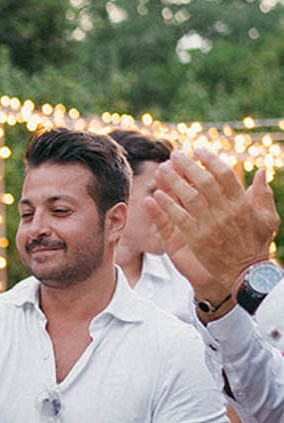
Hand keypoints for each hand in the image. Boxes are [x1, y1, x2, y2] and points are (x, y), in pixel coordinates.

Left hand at [149, 149, 278, 295]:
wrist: (246, 273)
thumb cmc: (258, 243)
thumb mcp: (267, 217)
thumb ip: (263, 193)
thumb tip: (262, 170)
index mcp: (241, 203)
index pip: (224, 174)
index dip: (210, 159)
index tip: (198, 150)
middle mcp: (225, 212)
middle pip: (203, 182)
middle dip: (188, 165)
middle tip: (176, 154)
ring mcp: (209, 226)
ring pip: (188, 197)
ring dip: (173, 181)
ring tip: (162, 169)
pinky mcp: (196, 239)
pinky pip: (178, 218)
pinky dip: (167, 206)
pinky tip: (156, 195)